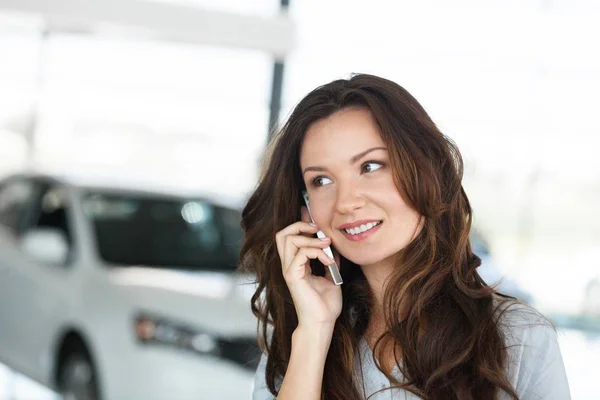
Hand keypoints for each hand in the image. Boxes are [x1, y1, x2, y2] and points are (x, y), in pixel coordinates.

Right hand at [275, 207, 342, 328]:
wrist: (322, 323)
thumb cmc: (325, 304)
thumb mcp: (331, 275)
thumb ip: (329, 259)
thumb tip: (332, 243)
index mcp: (296, 264)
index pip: (289, 236)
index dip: (300, 223)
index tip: (315, 218)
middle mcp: (289, 265)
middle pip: (282, 234)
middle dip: (300, 225)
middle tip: (318, 230)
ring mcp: (289, 270)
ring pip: (289, 239)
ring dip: (311, 238)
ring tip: (327, 245)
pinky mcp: (292, 276)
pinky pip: (301, 253)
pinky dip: (317, 252)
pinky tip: (328, 261)